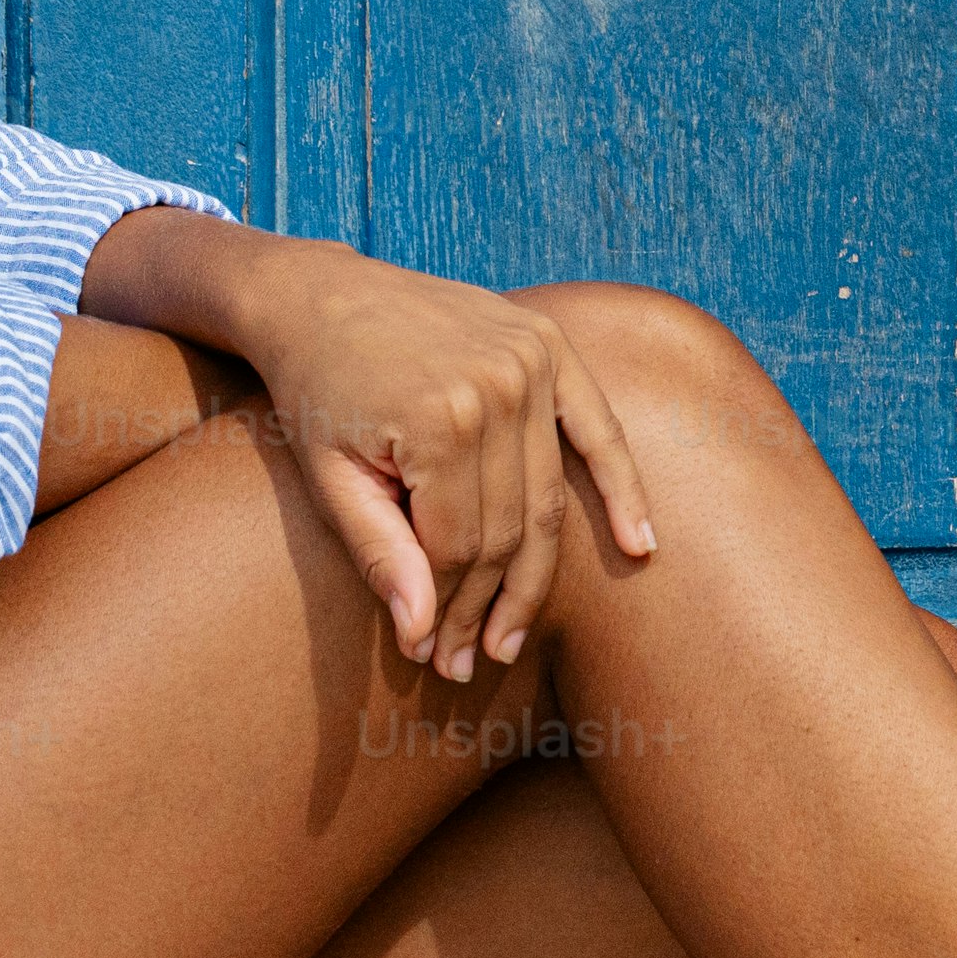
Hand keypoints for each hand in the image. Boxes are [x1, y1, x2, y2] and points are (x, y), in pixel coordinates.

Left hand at [224, 248, 661, 681]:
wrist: (321, 295)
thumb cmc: (316, 392)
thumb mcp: (329, 479)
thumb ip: (379, 554)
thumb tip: (423, 635)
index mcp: (439, 417)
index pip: (460, 546)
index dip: (446, 610)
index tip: (432, 657)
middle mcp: (497, 387)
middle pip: (508, 529)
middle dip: (488, 607)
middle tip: (472, 662)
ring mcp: (531, 361)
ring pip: (547, 499)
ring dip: (533, 578)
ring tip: (512, 636)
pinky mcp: (550, 346)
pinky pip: (601, 429)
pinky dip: (624, 488)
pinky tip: (640, 546)